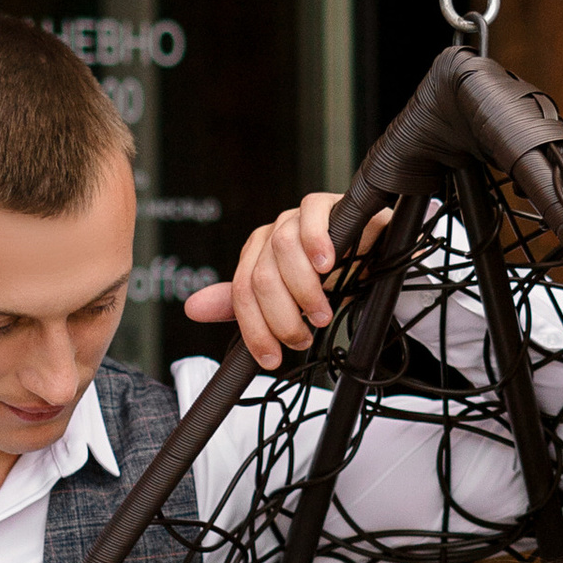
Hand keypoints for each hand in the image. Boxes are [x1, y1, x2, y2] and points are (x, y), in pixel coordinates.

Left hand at [182, 193, 387, 372]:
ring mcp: (295, 218)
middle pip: (261, 278)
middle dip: (282, 317)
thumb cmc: (328, 277)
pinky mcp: (322, 205)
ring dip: (304, 290)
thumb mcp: (285, 300)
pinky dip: (317, 242)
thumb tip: (194, 309)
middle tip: (303, 337)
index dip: (255, 329)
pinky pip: (311, 217)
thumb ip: (244, 306)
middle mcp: (271, 236)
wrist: (369, 253)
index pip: (241, 294)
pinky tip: (329, 265)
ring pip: (283, 250)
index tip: (272, 357)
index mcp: (255, 257)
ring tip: (322, 314)